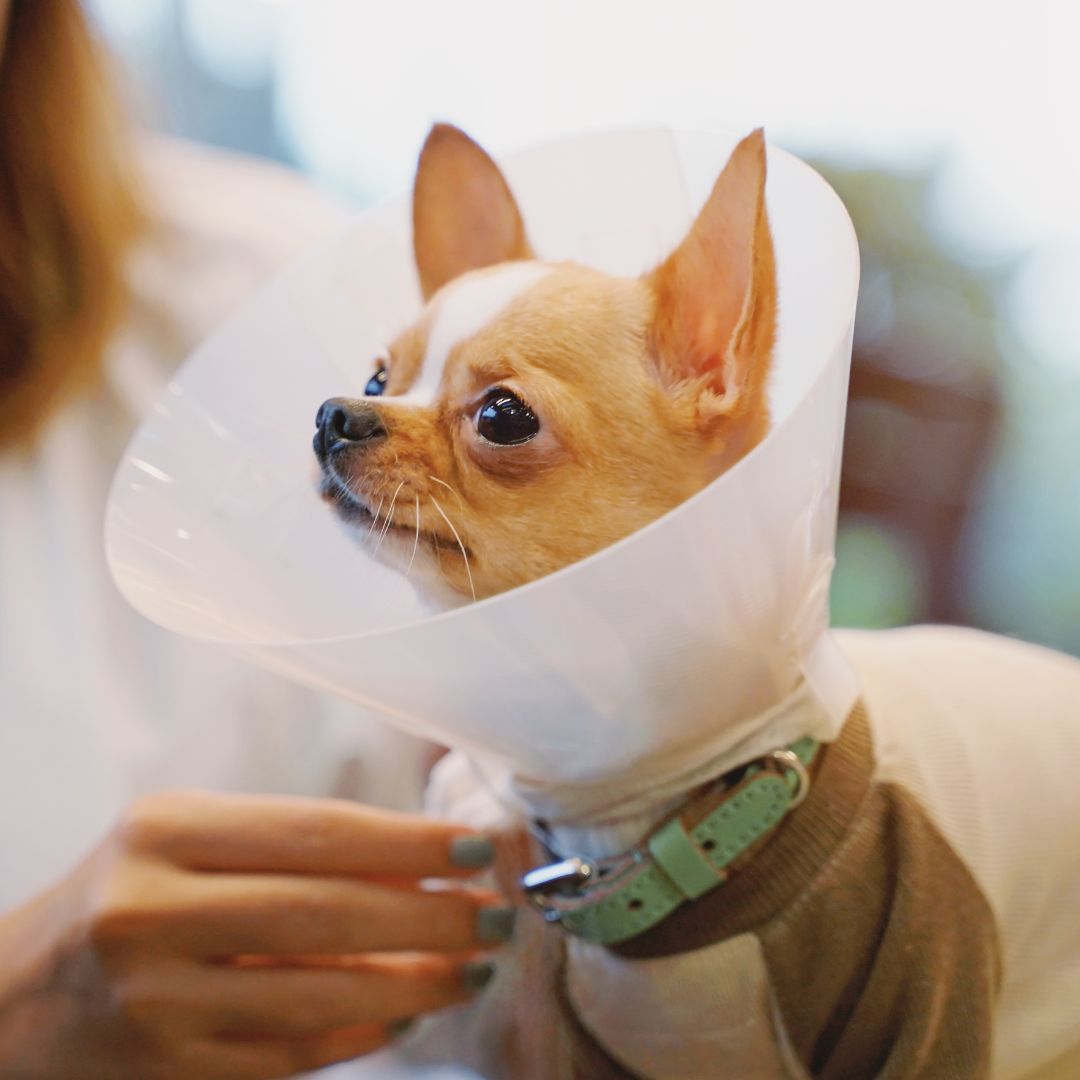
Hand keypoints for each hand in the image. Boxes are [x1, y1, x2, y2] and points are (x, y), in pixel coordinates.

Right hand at [0, 791, 511, 1078]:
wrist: (12, 1000)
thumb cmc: (127, 894)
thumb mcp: (190, 841)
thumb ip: (293, 846)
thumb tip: (423, 857)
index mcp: (164, 830)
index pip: (317, 830)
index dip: (410, 840)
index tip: (477, 848)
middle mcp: (151, 910)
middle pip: (328, 911)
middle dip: (431, 915)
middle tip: (497, 915)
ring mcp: (156, 1001)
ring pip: (320, 994)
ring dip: (415, 982)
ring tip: (474, 967)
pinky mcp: (169, 1071)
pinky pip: (293, 1054)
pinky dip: (366, 1034)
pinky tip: (411, 1012)